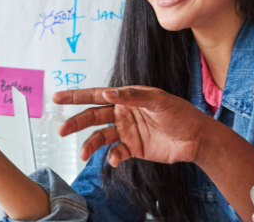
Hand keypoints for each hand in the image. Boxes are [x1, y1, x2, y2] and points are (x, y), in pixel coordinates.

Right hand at [54, 86, 216, 166]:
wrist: (196, 139)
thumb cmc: (180, 114)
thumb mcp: (158, 100)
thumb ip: (132, 97)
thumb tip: (108, 93)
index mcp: (126, 98)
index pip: (96, 95)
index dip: (76, 96)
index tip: (57, 96)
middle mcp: (122, 114)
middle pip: (93, 117)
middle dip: (76, 122)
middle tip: (62, 129)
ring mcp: (126, 132)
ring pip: (100, 137)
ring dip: (90, 144)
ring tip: (83, 153)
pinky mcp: (133, 149)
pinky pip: (115, 153)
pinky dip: (112, 157)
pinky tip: (115, 159)